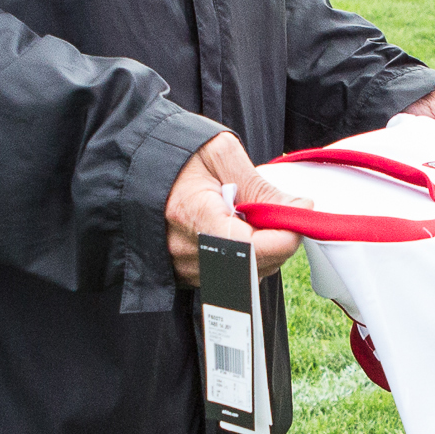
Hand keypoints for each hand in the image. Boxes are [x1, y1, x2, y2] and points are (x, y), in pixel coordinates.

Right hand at [167, 132, 307, 285]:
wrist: (135, 166)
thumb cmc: (177, 156)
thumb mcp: (221, 155)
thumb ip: (262, 186)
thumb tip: (300, 208)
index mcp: (193, 217)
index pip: (253, 249)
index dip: (286, 235)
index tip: (299, 211)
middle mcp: (185, 252)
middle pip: (254, 267)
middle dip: (279, 241)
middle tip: (277, 210)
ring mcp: (182, 268)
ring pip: (245, 278)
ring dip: (263, 252)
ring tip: (251, 218)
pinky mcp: (184, 276)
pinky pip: (229, 278)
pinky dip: (245, 259)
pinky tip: (237, 231)